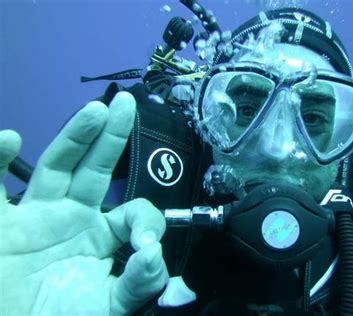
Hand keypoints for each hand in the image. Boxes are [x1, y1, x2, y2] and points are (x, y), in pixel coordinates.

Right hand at [0, 92, 167, 314]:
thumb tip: (154, 252)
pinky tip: (10, 138)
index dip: (145, 220)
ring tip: (96, 110)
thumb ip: (137, 283)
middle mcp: (70, 216)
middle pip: (94, 169)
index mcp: (100, 236)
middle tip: (127, 105)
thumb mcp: (107, 307)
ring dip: (74, 137)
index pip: (132, 211)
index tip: (144, 244)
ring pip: (56, 165)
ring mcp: (34, 214)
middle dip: (111, 137)